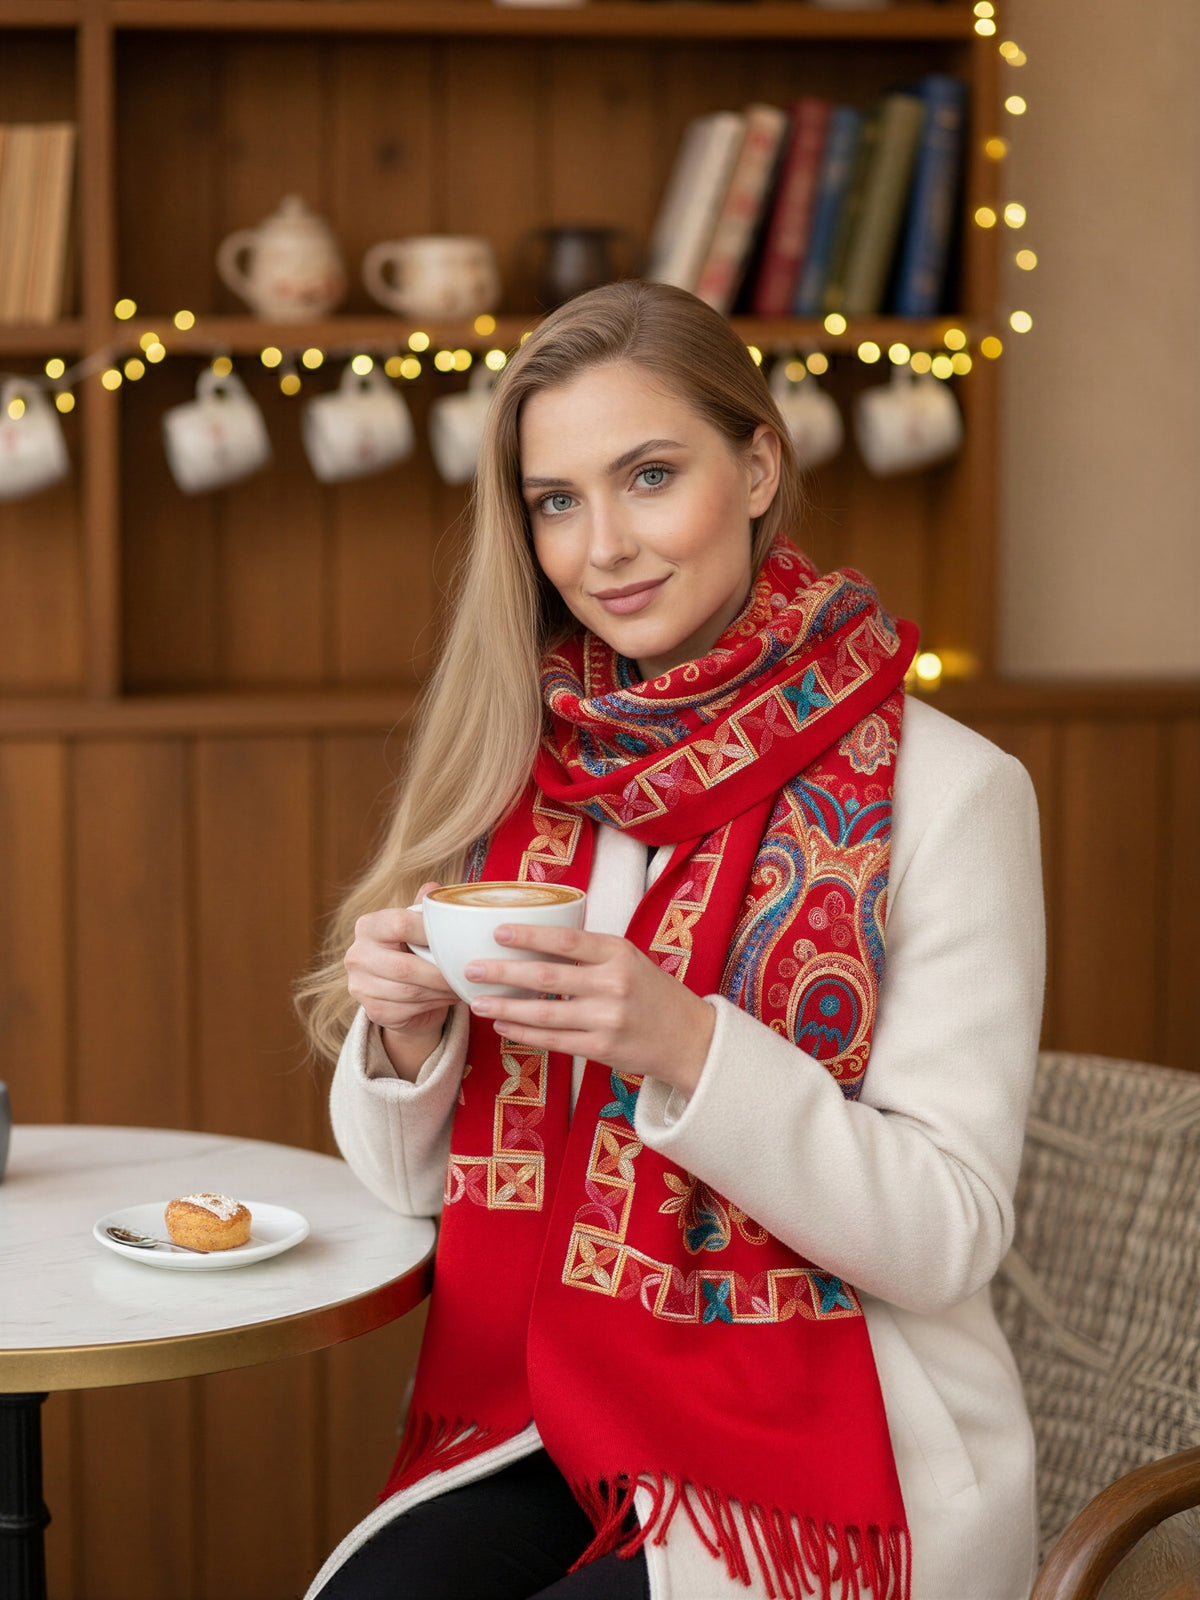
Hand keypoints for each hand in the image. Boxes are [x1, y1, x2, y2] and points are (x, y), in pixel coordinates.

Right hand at [344, 883, 457, 1079]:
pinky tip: (450, 998)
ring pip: (410, 991)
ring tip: (464, 985)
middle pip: (404, 966)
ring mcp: (360, 986)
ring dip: (442, 990)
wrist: (399, 994)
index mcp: (368, 926)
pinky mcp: (373, 1012)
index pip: (399, 924)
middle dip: (441, 972)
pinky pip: (410, 1010)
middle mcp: (357, 955)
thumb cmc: (412, 951)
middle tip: (468, 972)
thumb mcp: (417, 928)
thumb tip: (435, 888)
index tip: (457, 937)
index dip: (430, 931)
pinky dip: (436, 1004)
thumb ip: (423, 910)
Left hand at [464, 924, 714, 1096]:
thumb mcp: (628, 959)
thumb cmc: (651, 992)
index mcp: (618, 953)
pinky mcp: (602, 1049)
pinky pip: (554, 1040)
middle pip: (546, 977)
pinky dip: (525, 1032)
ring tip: (478, 1001)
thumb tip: (534, 941)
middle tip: (470, 968)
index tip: (497, 931)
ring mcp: (607, 1019)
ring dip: (505, 1007)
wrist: (688, 1037)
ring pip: (544, 1013)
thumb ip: (589, 952)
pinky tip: (504, 1024)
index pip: (566, 941)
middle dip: (503, 972)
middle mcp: (613, 985)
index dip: (529, 936)